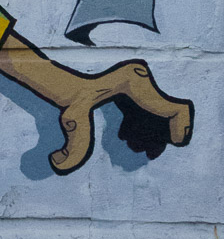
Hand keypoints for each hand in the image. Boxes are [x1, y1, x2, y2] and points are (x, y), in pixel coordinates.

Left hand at [0, 35, 192, 173]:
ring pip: (156, 108)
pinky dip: (141, 120)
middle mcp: (138, 75)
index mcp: (134, 83)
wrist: (57, 78)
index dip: (180, 128)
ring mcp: (135, 75)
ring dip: (150, 130)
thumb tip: (58, 164)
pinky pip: (146, 102)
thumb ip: (71, 148)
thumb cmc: (66, 97)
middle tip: (147, 153)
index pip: (174, 108)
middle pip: (165, 110)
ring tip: (134, 147)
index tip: (174, 144)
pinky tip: (125, 136)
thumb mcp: (71, 122)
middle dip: (159, 135)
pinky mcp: (129, 79)